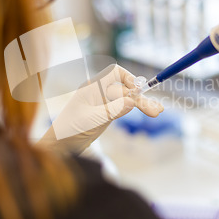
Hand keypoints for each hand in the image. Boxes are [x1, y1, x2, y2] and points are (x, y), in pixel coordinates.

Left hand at [38, 65, 163, 153]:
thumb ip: (112, 110)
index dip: (128, 78)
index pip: (114, 73)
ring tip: (157, 112)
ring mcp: (104, 102)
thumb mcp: (92, 120)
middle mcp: (99, 91)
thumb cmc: (70, 130)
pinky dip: (137, 109)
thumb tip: (132, 101)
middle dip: (140, 98)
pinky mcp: (108, 113)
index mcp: (92, 87)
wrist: (60, 146)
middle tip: (156, 111)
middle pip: (125, 89)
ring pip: (128, 98)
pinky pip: (125, 107)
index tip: (138, 91)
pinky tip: (150, 112)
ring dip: (142, 104)